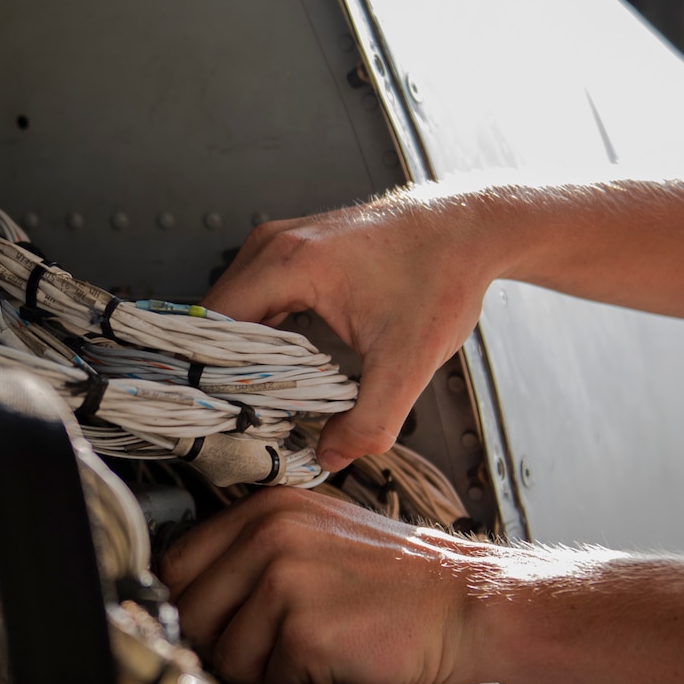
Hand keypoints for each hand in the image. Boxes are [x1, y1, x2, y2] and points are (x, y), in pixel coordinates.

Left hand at [159, 487, 504, 683]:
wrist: (467, 601)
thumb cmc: (401, 579)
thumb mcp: (317, 535)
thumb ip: (253, 555)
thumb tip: (192, 597)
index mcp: (266, 509)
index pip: (178, 563)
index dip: (188, 605)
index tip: (207, 626)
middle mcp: (268, 536)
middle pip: (192, 614)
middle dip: (224, 646)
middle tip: (271, 649)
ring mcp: (284, 582)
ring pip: (228, 657)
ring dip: (267, 671)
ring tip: (315, 652)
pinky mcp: (304, 631)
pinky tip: (336, 666)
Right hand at [204, 192, 507, 470]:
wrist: (469, 227)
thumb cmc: (441, 275)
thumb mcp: (409, 362)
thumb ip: (371, 420)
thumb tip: (332, 456)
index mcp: (290, 263)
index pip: (216, 325)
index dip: (214, 375)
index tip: (226, 416)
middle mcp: (274, 245)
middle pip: (216, 317)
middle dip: (223, 369)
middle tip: (240, 417)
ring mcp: (281, 242)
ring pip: (232, 307)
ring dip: (239, 352)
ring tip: (256, 397)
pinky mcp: (294, 249)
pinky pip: (254, 295)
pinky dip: (258, 333)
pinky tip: (278, 367)